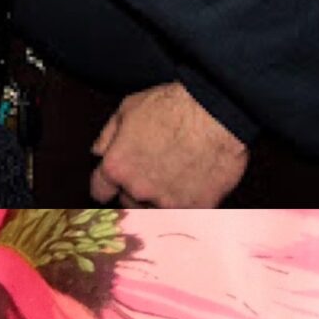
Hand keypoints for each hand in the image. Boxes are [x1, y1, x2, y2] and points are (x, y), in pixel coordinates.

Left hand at [91, 83, 249, 206]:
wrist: (220, 110)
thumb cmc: (176, 104)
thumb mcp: (130, 107)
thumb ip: (108, 134)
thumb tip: (98, 152)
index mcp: (117, 166)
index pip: (100, 191)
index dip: (108, 185)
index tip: (116, 183)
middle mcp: (138, 189)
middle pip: (128, 202)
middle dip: (136, 191)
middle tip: (154, 172)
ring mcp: (167, 202)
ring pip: (155, 211)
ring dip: (160, 200)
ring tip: (176, 178)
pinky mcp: (197, 207)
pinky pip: (187, 214)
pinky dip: (189, 204)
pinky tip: (196, 186)